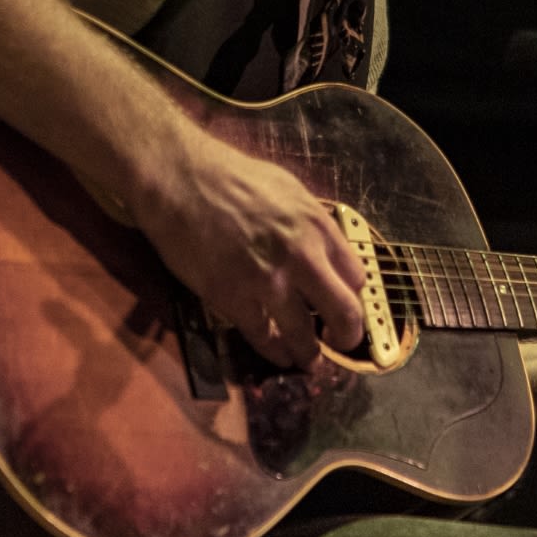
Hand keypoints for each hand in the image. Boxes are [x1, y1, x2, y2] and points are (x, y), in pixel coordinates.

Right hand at [128, 127, 366, 370]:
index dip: (351, 295)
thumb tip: (323, 247)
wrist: (180, 179)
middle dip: (347, 335)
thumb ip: (310, 223)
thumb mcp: (288, 190)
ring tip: (309, 359)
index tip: (343, 303)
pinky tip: (278, 355)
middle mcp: (301, 256)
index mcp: (317, 226)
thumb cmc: (231, 178)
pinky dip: (273, 351)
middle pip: (344, 312)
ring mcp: (268, 281)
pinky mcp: (233, 298)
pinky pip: (262, 337)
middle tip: (341, 342)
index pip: (356, 277)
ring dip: (309, 353)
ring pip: (304, 335)